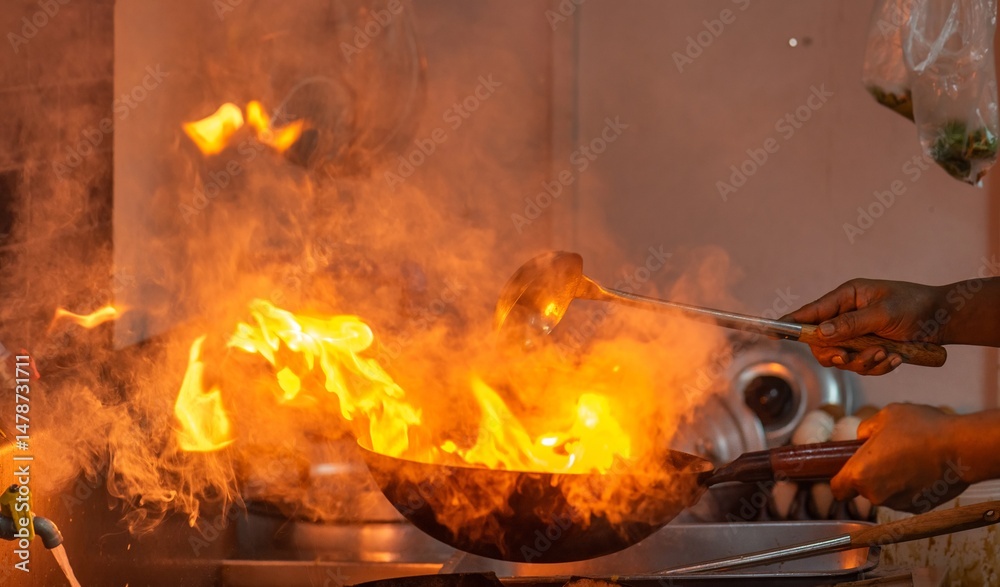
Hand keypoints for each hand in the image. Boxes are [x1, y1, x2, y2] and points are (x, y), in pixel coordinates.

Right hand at [782, 279, 942, 374]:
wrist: (944, 321)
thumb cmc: (915, 306)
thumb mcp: (883, 313)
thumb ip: (851, 324)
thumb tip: (820, 333)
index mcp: (846, 297)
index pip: (811, 311)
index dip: (792, 322)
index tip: (773, 331)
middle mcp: (847, 316)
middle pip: (821, 342)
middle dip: (836, 353)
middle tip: (846, 357)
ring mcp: (857, 334)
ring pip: (842, 358)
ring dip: (864, 361)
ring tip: (888, 354)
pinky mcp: (869, 350)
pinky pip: (862, 366)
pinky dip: (878, 366)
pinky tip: (896, 358)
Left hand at [830, 403, 966, 512]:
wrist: (960, 448)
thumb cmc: (921, 430)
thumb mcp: (884, 417)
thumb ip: (865, 430)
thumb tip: (863, 438)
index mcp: (860, 473)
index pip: (838, 489)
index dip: (840, 480)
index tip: (846, 471)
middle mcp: (876, 494)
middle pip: (864, 489)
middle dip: (871, 474)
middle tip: (887, 454)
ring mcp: (899, 503)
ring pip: (885, 493)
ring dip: (891, 480)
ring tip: (908, 458)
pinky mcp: (918, 508)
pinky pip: (905, 497)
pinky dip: (909, 487)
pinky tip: (921, 469)